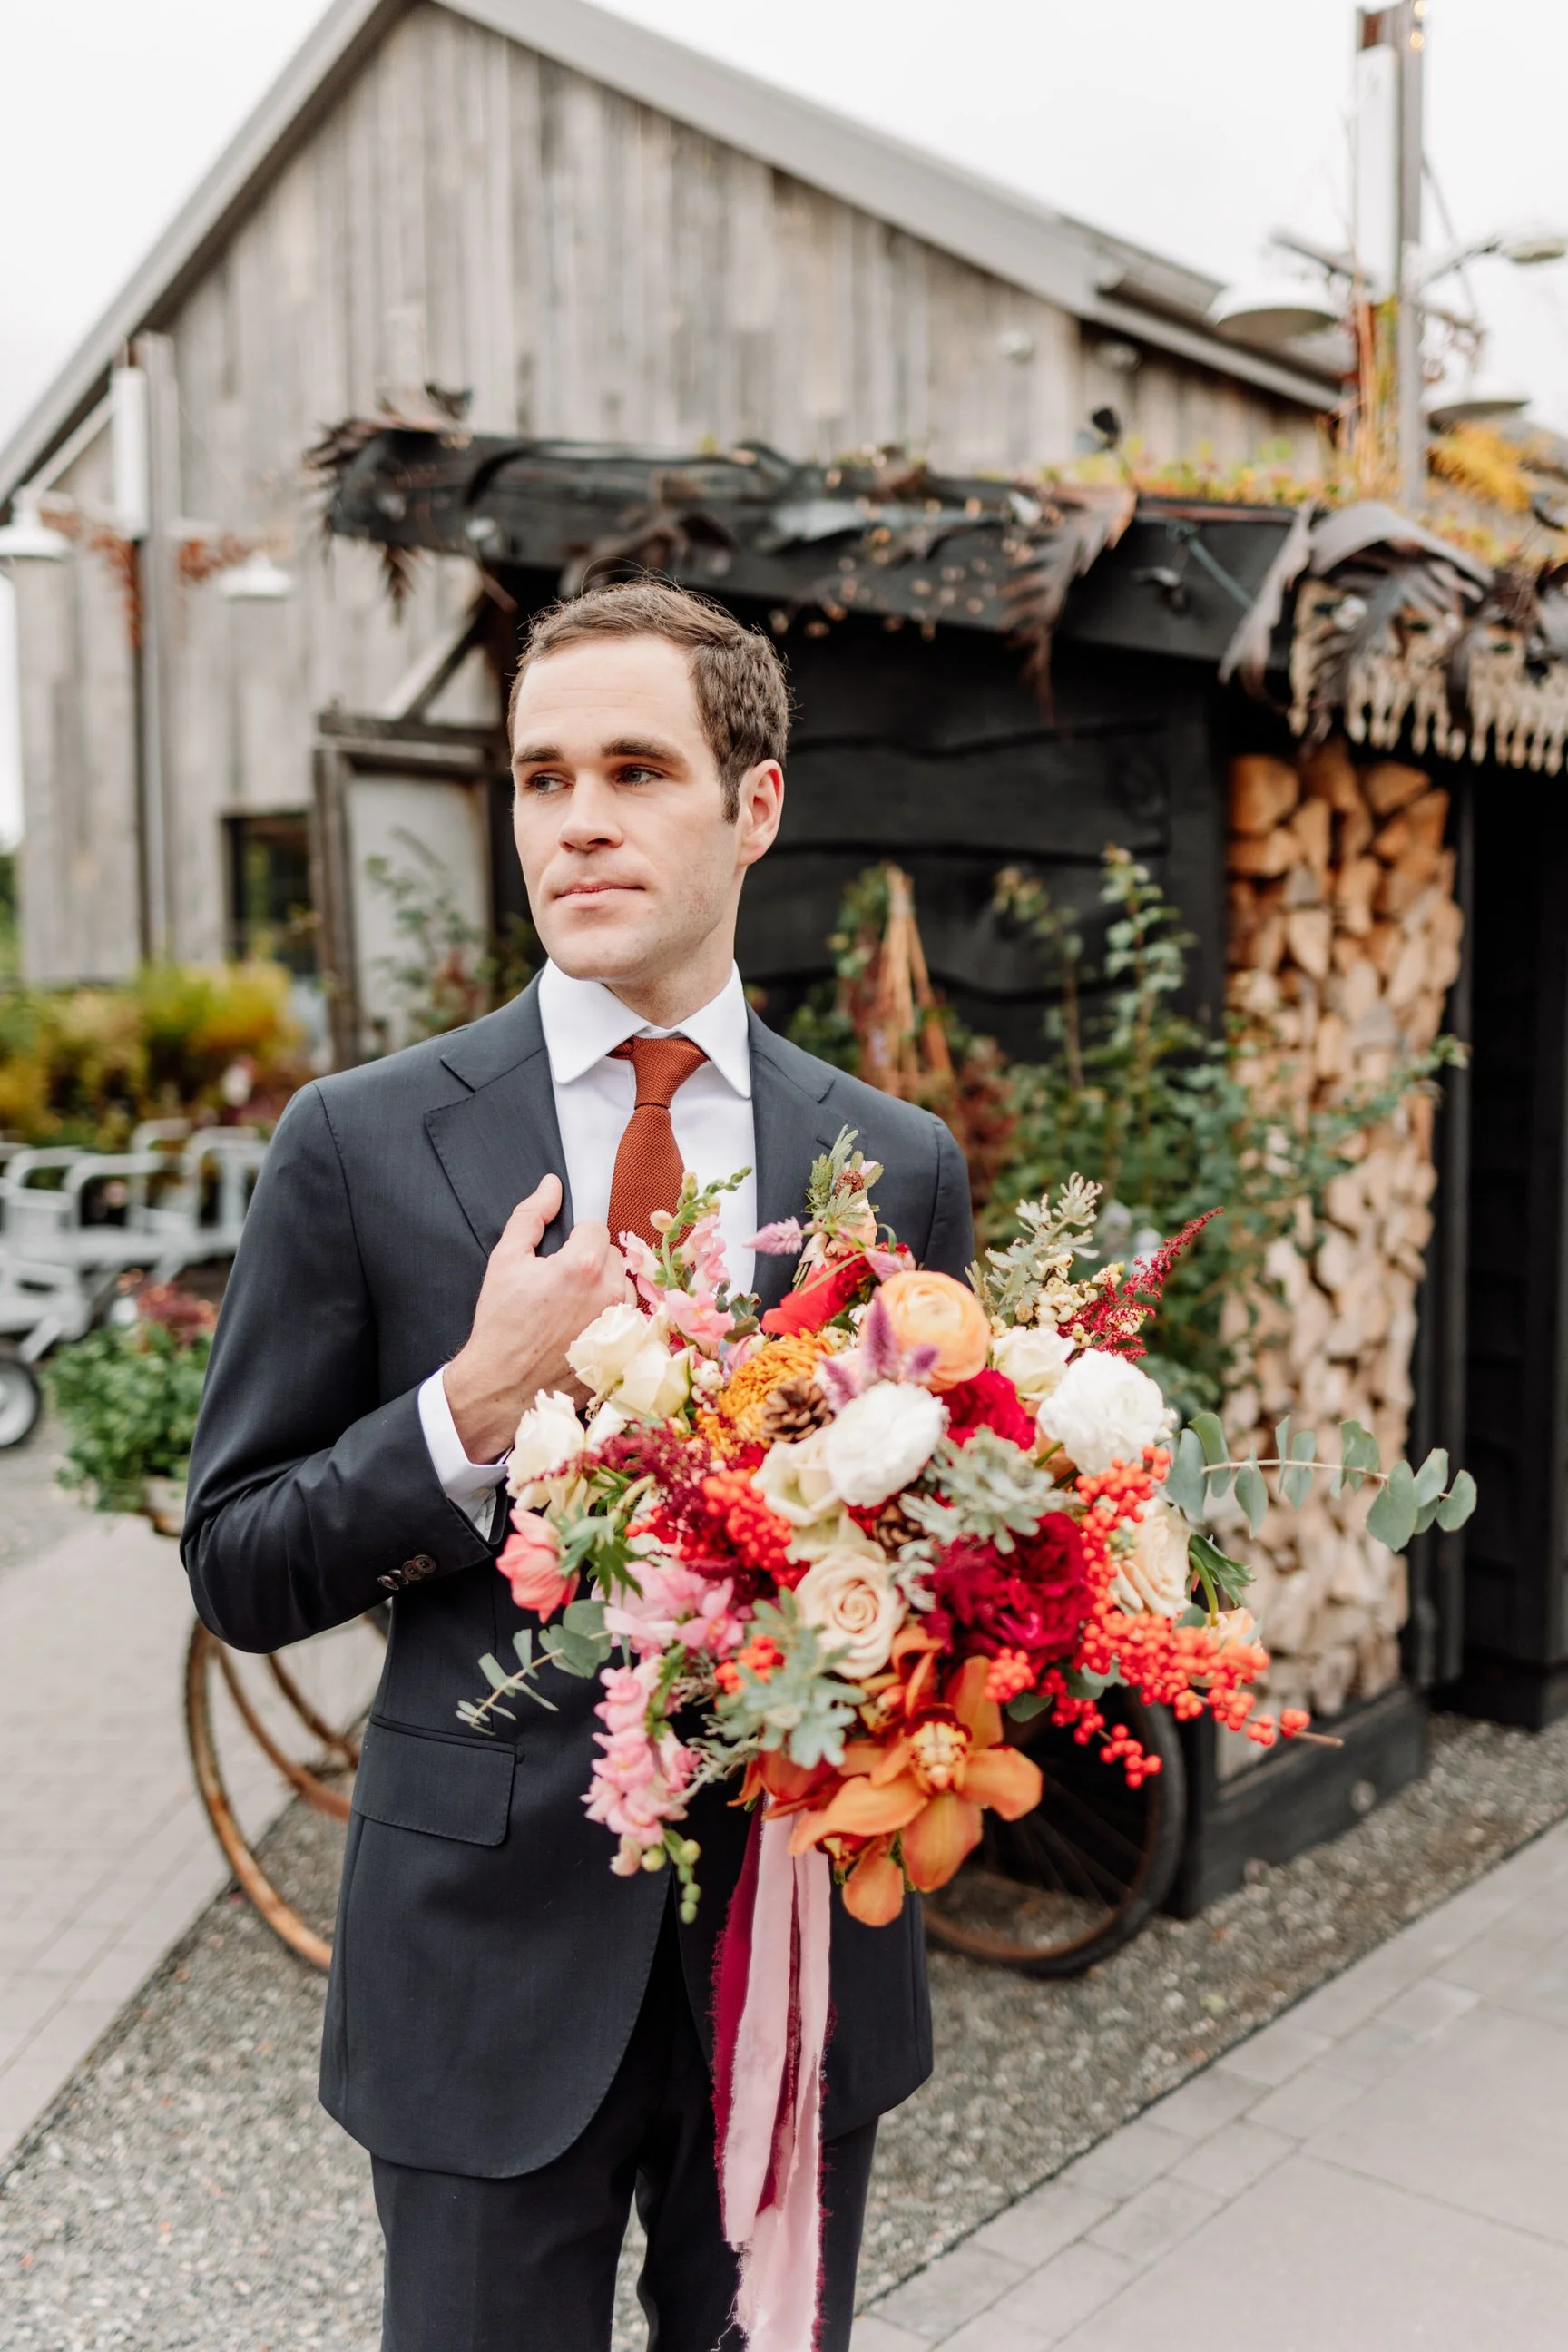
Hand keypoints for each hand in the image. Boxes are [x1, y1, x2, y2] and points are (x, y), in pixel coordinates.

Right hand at [442, 1175, 628, 1460]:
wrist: (502, 1385)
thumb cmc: (500, 1323)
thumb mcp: (505, 1261)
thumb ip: (530, 1216)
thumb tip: (551, 1185)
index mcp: (584, 1265)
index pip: (596, 1228)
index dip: (573, 1240)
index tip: (556, 1259)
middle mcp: (612, 1293)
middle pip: (614, 1257)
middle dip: (591, 1264)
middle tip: (560, 1286)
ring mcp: (622, 1324)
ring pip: (625, 1288)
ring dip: (604, 1291)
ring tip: (570, 1310)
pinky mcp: (626, 1349)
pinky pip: (629, 1320)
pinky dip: (611, 1320)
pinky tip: (583, 1331)